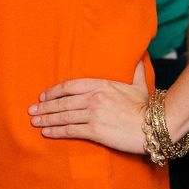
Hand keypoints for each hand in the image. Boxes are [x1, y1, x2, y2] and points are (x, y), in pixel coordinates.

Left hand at [27, 61, 148, 154]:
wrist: (156, 125)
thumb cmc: (147, 106)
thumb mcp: (139, 84)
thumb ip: (134, 69)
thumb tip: (139, 55)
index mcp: (100, 84)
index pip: (69, 85)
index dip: (53, 91)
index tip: (43, 96)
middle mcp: (93, 97)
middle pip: (62, 101)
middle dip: (44, 107)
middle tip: (31, 111)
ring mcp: (93, 114)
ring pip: (63, 115)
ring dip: (46, 119)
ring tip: (34, 122)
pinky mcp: (96, 130)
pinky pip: (71, 130)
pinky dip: (56, 131)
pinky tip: (46, 133)